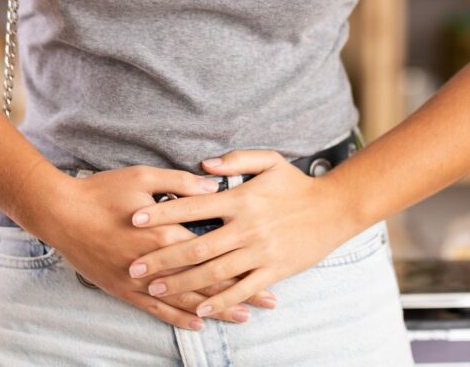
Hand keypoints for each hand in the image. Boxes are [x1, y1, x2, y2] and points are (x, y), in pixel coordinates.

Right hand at [37, 165, 280, 330]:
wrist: (60, 215)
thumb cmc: (101, 191)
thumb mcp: (142, 178)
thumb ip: (180, 184)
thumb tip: (215, 187)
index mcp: (165, 233)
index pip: (213, 251)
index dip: (242, 262)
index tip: (269, 267)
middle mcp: (156, 262)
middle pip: (207, 281)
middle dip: (241, 292)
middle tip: (269, 300)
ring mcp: (140, 280)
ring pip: (185, 301)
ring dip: (216, 309)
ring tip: (244, 316)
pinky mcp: (124, 290)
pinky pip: (156, 309)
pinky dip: (179, 318)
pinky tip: (198, 323)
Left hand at [123, 149, 360, 323]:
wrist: (335, 209)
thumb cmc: (298, 184)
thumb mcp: (270, 161)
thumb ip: (235, 160)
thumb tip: (202, 165)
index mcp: (241, 199)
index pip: (192, 206)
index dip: (162, 213)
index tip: (135, 219)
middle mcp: (247, 227)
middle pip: (196, 245)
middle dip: (162, 257)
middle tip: (134, 265)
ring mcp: (260, 252)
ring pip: (214, 272)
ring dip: (182, 282)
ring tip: (156, 288)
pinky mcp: (273, 271)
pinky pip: (242, 289)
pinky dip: (220, 301)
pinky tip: (200, 309)